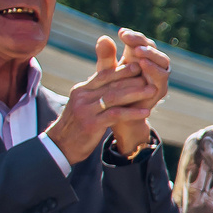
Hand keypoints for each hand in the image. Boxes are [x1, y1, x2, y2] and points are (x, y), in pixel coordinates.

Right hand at [45, 36, 159, 161]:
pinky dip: (132, 112)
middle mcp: (82, 97)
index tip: (138, 66)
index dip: (122, 70)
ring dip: (135, 93)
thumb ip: (95, 94)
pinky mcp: (91, 124)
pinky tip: (146, 112)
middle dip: (132, 79)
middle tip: (150, 76)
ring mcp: (86, 110)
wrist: (60, 146)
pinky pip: (116, 115)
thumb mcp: (83, 106)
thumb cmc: (76, 126)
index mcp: (81, 90)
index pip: (103, 75)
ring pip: (114, 97)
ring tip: (152, 91)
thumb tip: (113, 83)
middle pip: (111, 84)